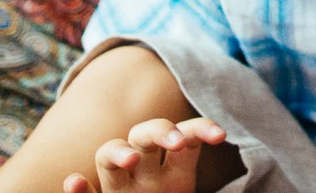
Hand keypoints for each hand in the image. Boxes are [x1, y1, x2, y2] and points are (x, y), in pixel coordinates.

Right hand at [62, 117, 226, 192]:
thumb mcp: (193, 191)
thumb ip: (207, 178)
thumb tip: (241, 180)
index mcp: (176, 173)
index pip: (187, 137)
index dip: (201, 128)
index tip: (220, 134)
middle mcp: (145, 175)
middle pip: (145, 136)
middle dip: (159, 131)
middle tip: (177, 141)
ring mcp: (120, 189)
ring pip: (109, 155)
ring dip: (117, 152)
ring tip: (130, 159)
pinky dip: (78, 190)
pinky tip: (75, 183)